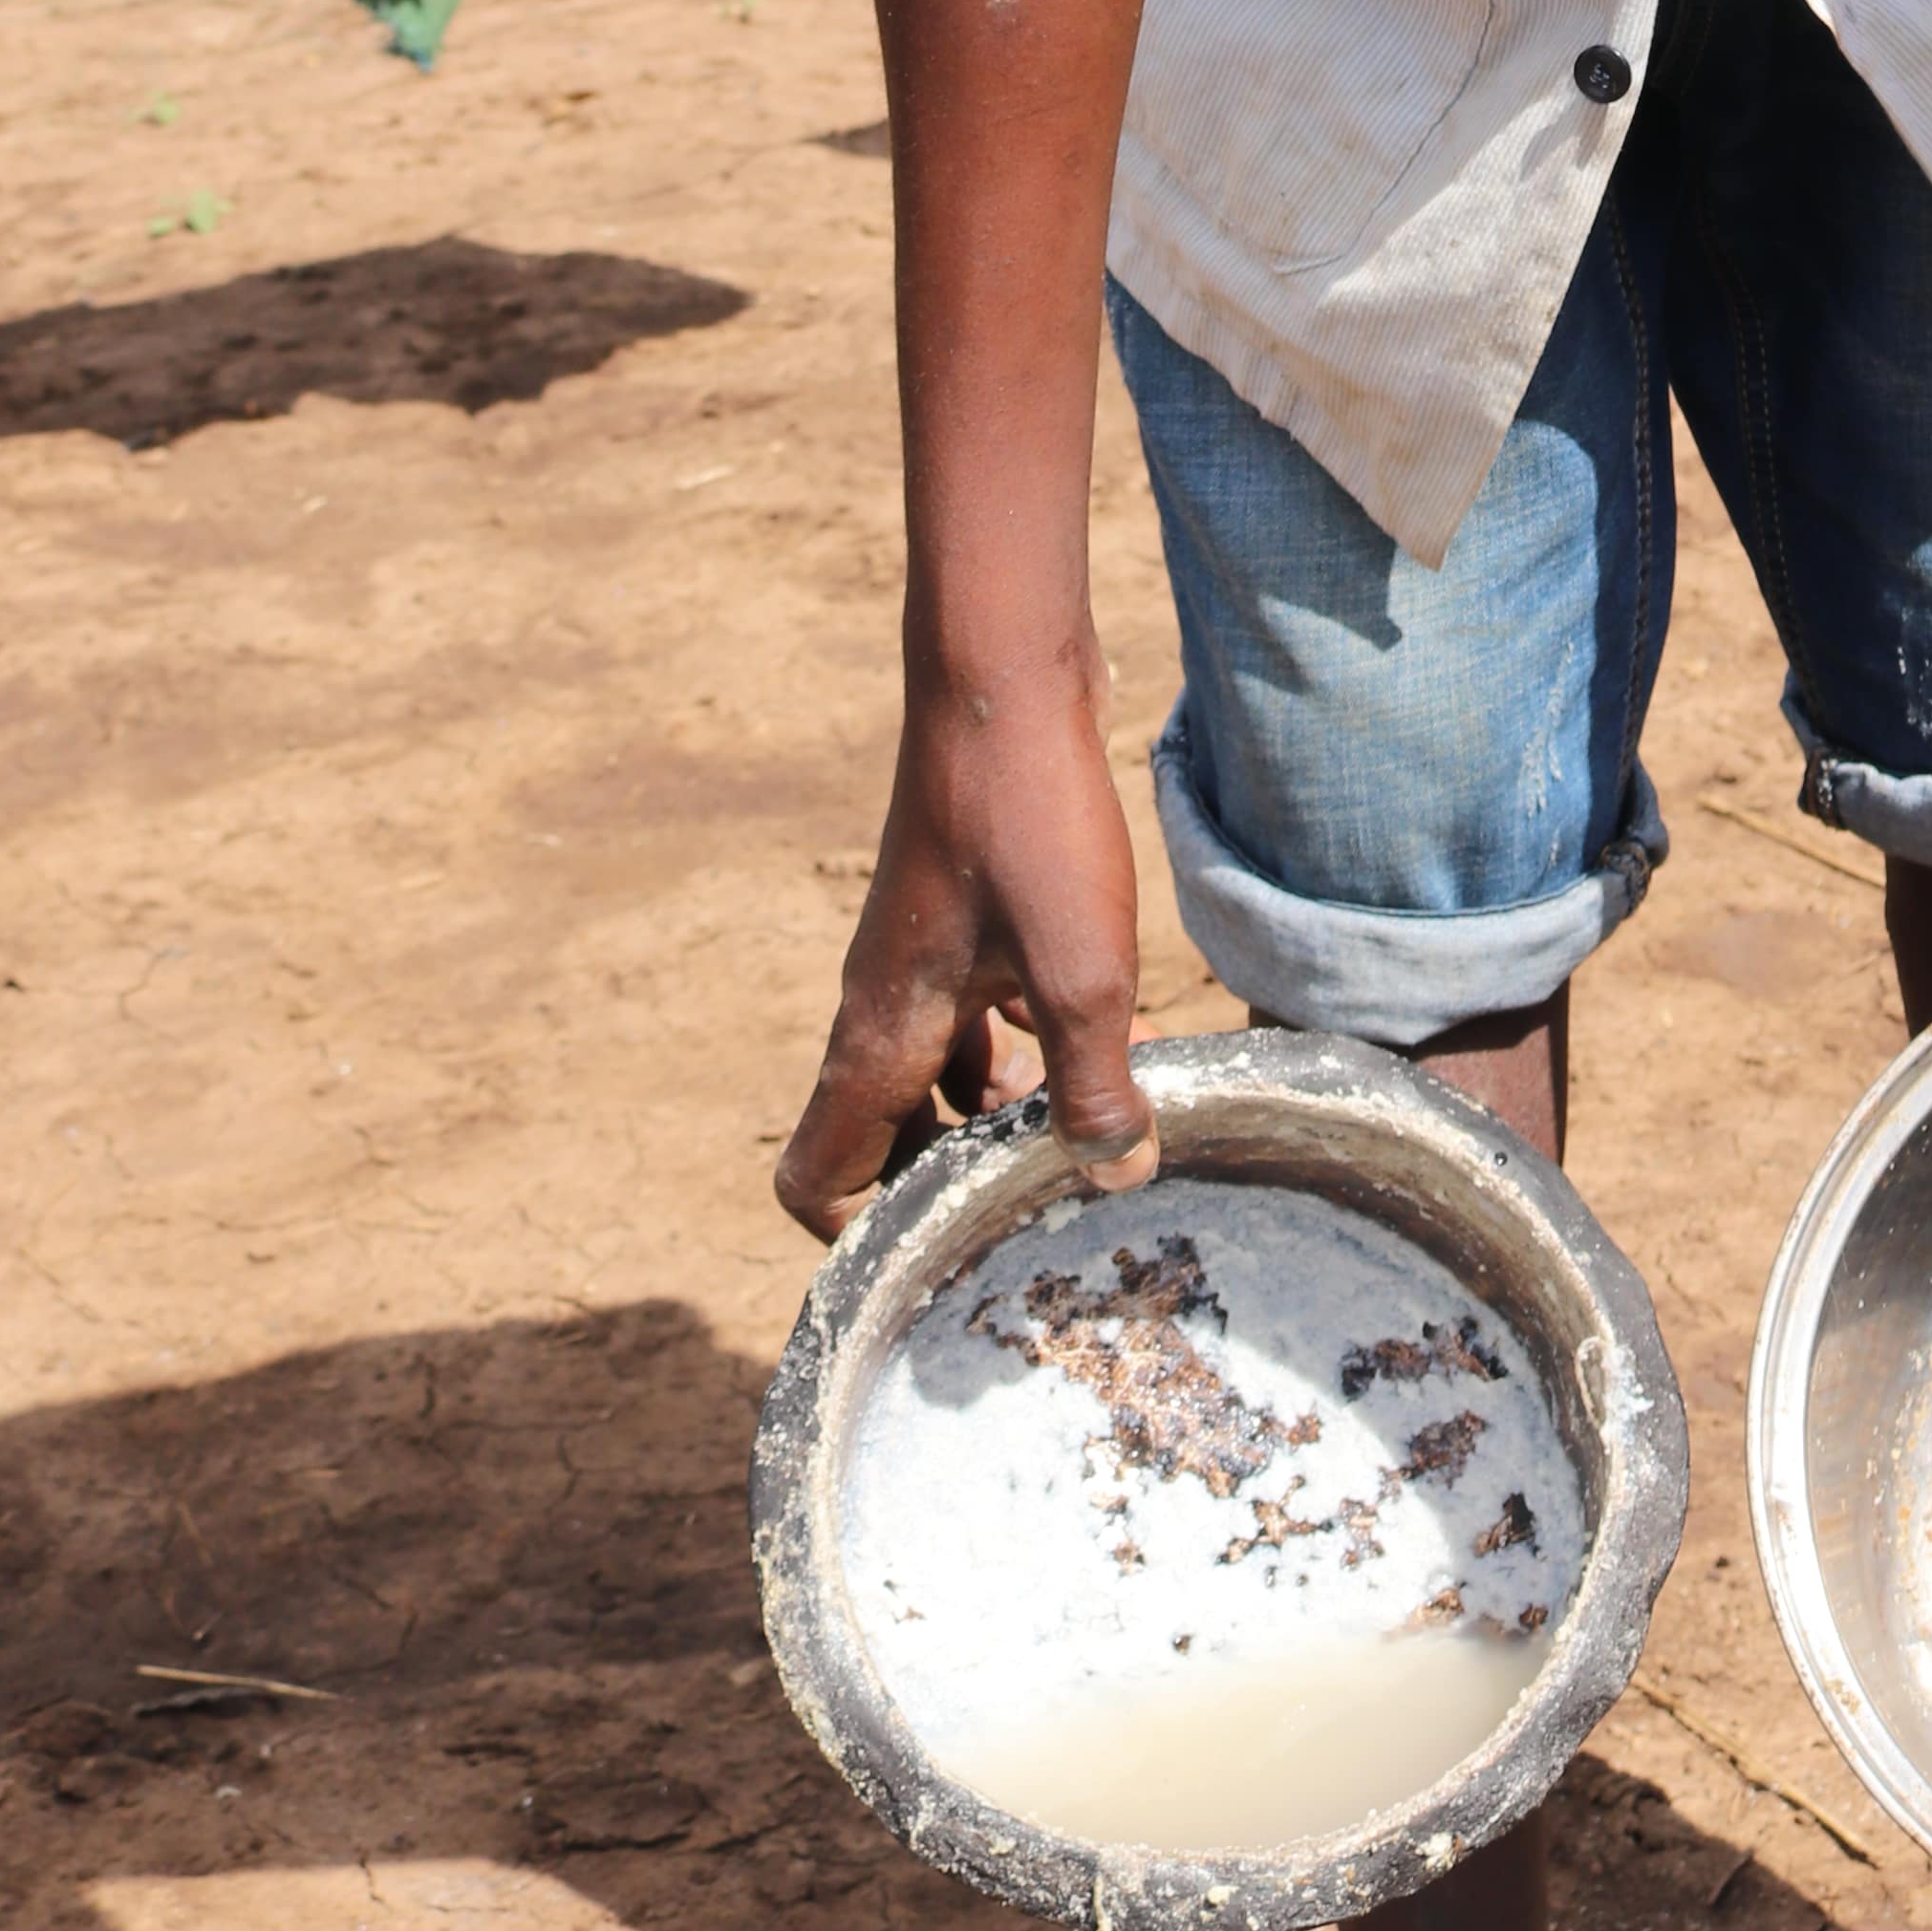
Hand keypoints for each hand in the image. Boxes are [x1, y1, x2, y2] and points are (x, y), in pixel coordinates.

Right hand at [776, 648, 1162, 1238]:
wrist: (1006, 681)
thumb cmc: (1028, 825)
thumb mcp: (1081, 974)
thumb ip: (1096, 1087)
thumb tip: (1117, 1180)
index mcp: (880, 1038)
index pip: (814, 1175)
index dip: (860, 1233)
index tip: (948, 1248)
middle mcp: (883, 1005)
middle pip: (884, 1135)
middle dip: (953, 1177)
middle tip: (1047, 1195)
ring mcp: (922, 955)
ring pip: (942, 1071)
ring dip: (1006, 1107)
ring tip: (1101, 1124)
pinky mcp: (968, 911)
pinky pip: (980, 1008)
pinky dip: (1031, 1036)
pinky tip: (1116, 1036)